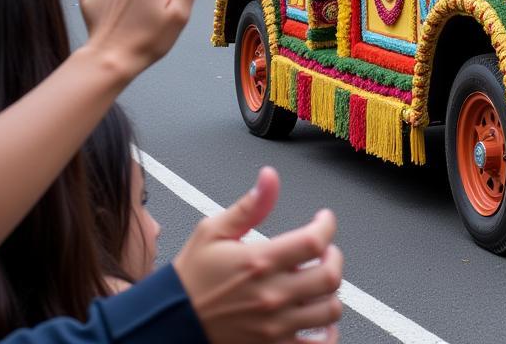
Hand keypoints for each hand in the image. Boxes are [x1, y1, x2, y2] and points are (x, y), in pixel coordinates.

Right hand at [173, 167, 342, 343]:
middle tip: (325, 251)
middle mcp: (271, 295)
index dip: (327, 225)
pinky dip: (327, 334)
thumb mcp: (213, 230)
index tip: (323, 220)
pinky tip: (320, 321)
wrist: (171, 322)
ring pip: (329, 311)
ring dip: (331, 292)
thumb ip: (249, 205)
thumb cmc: (192, 277)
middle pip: (329, 276)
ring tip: (319, 281)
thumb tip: (269, 178)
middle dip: (334, 257)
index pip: (314, 241)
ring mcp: (274, 325)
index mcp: (259, 262)